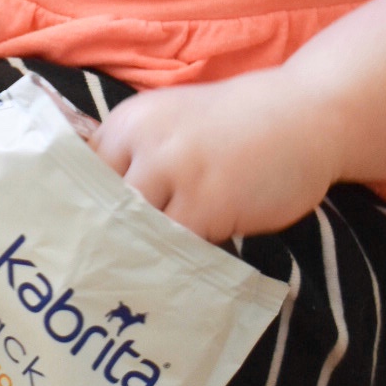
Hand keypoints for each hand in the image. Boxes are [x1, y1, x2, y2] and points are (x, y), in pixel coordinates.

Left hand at [88, 68, 338, 242]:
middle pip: (101, 205)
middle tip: (100, 267)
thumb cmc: (238, 123)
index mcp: (130, 120)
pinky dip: (175, 258)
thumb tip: (95, 205)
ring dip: (139, 250)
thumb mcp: (173, 121)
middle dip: (103, 235)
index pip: (81, 172)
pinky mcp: (208, 205)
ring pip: (135, 230)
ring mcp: (176, 173)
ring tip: (139, 272)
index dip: (80, 206)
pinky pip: (175, 245)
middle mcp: (145, 142)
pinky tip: (179, 265)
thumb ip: (138, 153)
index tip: (79, 234)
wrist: (306, 114)